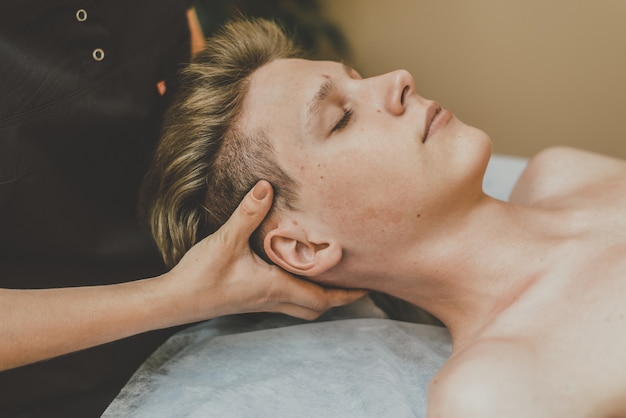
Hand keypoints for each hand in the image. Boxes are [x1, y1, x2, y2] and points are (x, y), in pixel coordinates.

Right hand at [164, 180, 366, 321]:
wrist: (174, 301)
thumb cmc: (201, 276)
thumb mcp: (226, 240)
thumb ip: (248, 212)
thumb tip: (267, 185)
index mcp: (276, 288)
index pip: (323, 298)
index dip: (348, 294)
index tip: (369, 285)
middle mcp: (273, 299)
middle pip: (317, 308)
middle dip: (339, 298)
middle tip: (356, 283)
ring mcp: (261, 302)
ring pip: (302, 307)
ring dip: (321, 296)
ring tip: (332, 278)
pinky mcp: (250, 300)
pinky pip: (286, 301)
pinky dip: (300, 292)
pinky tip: (294, 273)